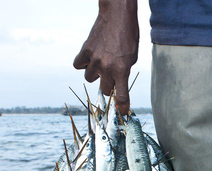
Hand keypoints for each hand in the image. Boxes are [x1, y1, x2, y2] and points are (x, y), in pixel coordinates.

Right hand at [73, 0, 138, 114]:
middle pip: (104, 90)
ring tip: (101, 64)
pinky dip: (82, 64)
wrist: (117, 15)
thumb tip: (118, 82)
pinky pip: (78, 65)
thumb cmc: (128, 35)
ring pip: (90, 78)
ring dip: (95, 74)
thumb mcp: (133, 56)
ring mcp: (94, 60)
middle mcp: (107, 68)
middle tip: (111, 77)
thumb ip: (124, 70)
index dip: (122, 107)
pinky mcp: (85, 51)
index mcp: (122, 70)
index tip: (122, 113)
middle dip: (109, 86)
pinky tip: (89, 58)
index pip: (121, 96)